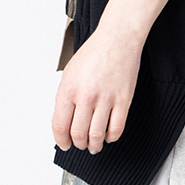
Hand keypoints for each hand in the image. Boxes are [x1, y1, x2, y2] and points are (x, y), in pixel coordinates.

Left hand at [52, 22, 142, 153]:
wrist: (118, 39)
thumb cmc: (95, 52)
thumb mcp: (69, 73)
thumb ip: (66, 97)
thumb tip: (65, 120)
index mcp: (69, 89)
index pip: (60, 125)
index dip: (61, 140)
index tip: (64, 144)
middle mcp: (86, 96)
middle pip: (78, 134)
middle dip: (78, 144)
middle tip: (79, 145)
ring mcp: (106, 99)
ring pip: (97, 135)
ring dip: (94, 145)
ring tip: (94, 145)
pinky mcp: (123, 100)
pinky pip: (116, 128)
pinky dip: (111, 137)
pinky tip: (108, 136)